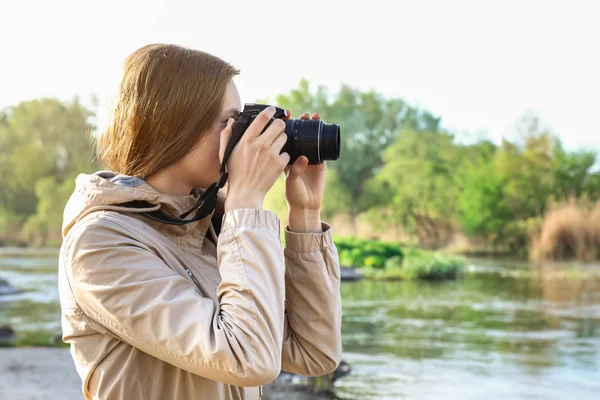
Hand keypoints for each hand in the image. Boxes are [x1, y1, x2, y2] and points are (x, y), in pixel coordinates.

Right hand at [221, 107, 289, 211]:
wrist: (245, 193)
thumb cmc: (233, 173)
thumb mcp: (225, 153)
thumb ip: (226, 134)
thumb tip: (231, 120)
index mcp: (246, 139)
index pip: (262, 118)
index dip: (270, 111)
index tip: (272, 111)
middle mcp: (260, 144)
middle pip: (279, 125)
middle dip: (279, 125)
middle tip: (277, 129)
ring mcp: (271, 154)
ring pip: (284, 138)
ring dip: (281, 140)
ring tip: (275, 146)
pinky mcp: (279, 164)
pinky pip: (286, 153)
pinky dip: (283, 157)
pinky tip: (276, 161)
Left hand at [284, 111, 324, 231]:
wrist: (306, 205)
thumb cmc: (293, 194)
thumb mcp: (291, 180)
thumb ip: (295, 169)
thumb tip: (302, 158)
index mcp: (285, 156)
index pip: (284, 137)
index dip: (286, 125)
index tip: (286, 115)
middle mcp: (296, 154)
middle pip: (299, 134)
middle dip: (302, 123)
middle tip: (304, 115)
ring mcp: (309, 156)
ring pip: (311, 138)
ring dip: (313, 127)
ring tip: (315, 116)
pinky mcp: (320, 162)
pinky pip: (322, 146)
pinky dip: (323, 137)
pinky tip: (324, 128)